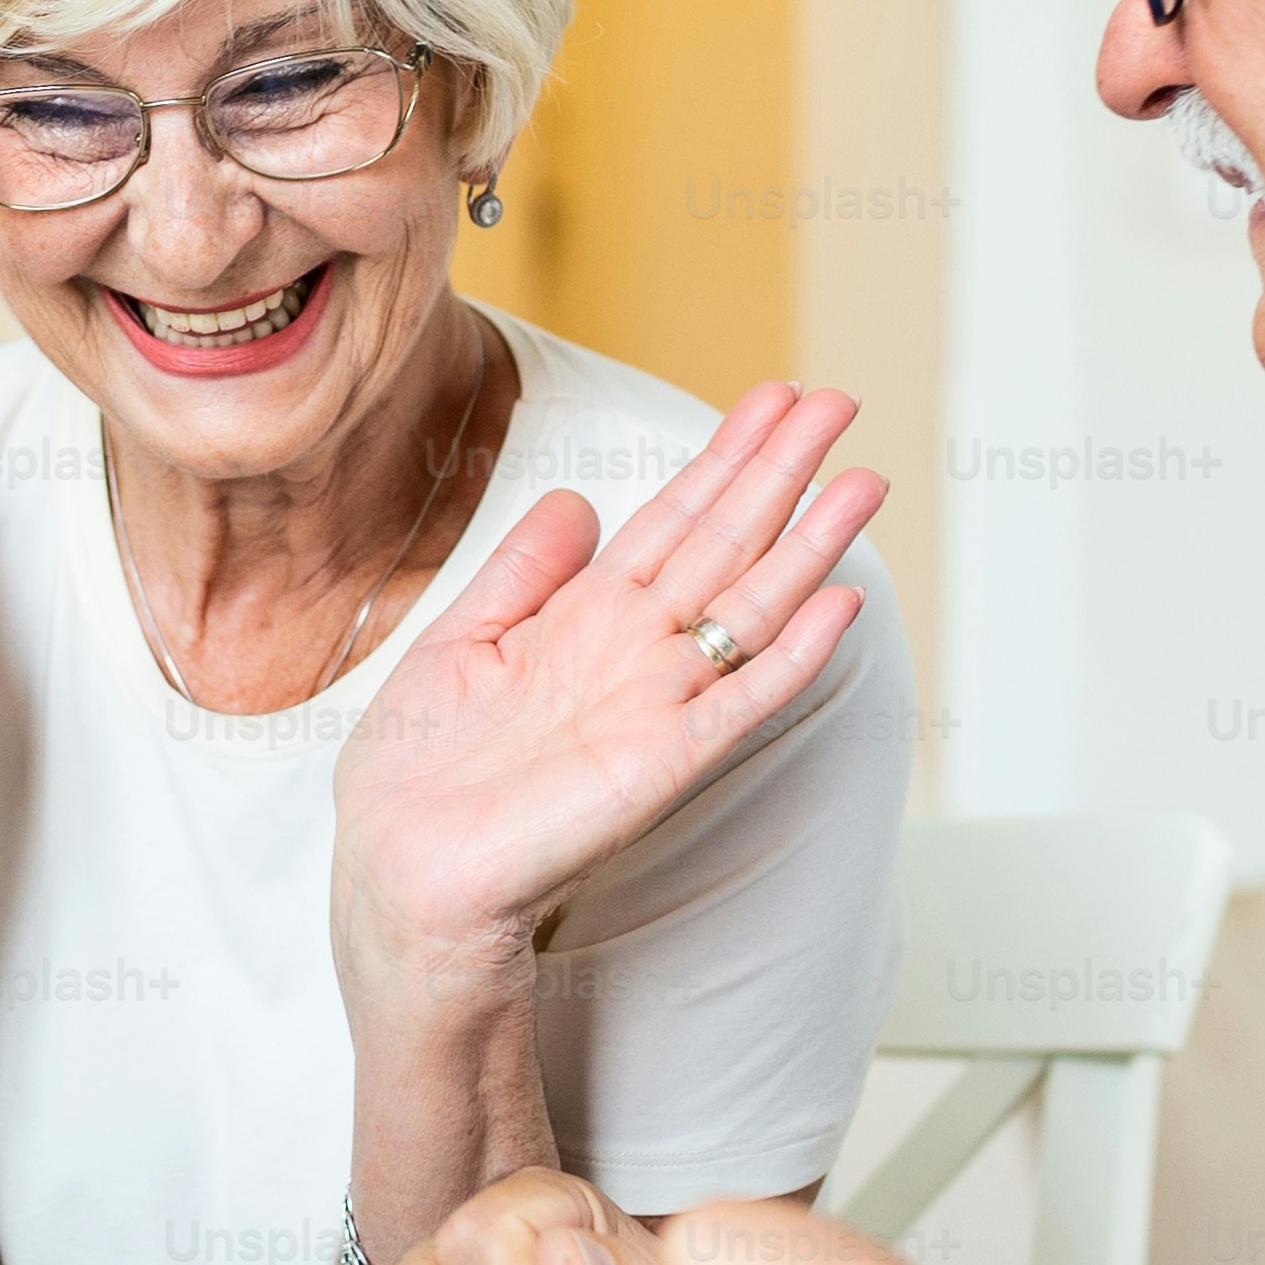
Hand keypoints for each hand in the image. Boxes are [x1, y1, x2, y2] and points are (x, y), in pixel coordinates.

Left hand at [329, 385, 882, 977]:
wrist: (399, 868)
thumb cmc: (418, 771)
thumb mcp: (458, 638)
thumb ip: (522, 569)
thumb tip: (581, 498)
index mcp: (586, 614)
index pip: (676, 516)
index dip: (726, 454)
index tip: (777, 396)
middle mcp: (634, 649)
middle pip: (725, 542)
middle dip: (781, 470)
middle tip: (840, 402)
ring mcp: (656, 702)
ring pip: (750, 607)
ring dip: (811, 546)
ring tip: (865, 480)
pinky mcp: (662, 763)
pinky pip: (741, 701)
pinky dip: (792, 655)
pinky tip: (838, 605)